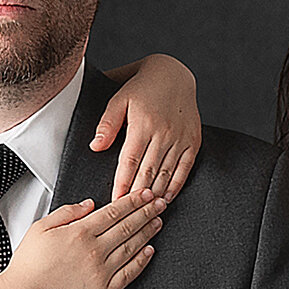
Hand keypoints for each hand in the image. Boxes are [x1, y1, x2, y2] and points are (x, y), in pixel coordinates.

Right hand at [0, 190, 164, 288]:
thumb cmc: (27, 267)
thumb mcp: (40, 229)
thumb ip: (67, 213)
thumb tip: (89, 204)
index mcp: (79, 232)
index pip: (114, 211)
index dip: (134, 201)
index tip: (146, 194)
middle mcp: (94, 250)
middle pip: (128, 226)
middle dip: (147, 212)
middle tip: (160, 204)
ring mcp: (101, 272)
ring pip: (132, 247)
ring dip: (148, 233)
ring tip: (158, 222)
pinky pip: (129, 274)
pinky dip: (142, 261)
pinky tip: (149, 251)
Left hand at [92, 54, 200, 200]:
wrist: (173, 74)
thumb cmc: (141, 88)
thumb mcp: (118, 100)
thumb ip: (107, 124)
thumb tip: (95, 147)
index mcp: (143, 124)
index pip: (130, 161)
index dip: (122, 183)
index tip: (115, 201)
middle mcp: (164, 132)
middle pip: (148, 171)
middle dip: (137, 195)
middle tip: (128, 214)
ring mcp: (180, 138)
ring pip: (167, 172)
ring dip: (156, 194)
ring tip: (146, 211)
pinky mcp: (193, 140)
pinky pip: (185, 168)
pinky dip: (176, 185)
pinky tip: (167, 198)